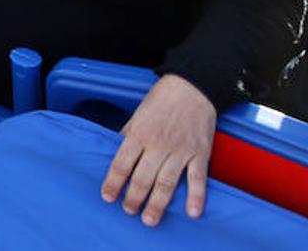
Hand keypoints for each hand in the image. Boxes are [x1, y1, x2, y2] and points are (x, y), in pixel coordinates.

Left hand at [101, 74, 215, 226]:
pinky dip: (196, 197)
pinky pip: (198, 179)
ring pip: (166, 183)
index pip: (121, 164)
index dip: (113, 183)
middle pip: (142, 178)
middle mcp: (158, 145)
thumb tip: (115, 151)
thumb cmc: (161, 101)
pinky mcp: (200, 154)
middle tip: (128, 211)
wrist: (192, 88)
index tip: (107, 197)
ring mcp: (180, 151)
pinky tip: (191, 213)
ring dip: (157, 204)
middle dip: (133, 198)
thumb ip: (128, 135)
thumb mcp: (137, 115)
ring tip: (149, 220)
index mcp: (139, 134)